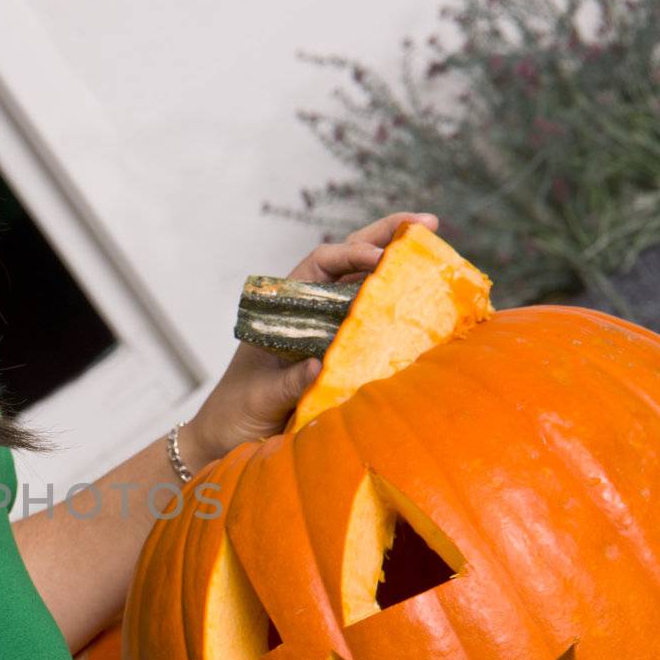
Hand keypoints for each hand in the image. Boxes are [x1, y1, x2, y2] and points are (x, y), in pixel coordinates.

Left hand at [178, 211, 439, 466]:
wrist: (225, 437)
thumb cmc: (236, 411)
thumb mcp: (261, 396)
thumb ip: (289, 382)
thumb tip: (321, 365)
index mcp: (282, 308)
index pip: (320, 264)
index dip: (351, 254)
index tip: (379, 257)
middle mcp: (307, 311)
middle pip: (348, 262)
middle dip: (385, 237)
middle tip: (429, 222)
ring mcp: (324, 330)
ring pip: (363, 287)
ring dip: (396, 266)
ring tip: (434, 246)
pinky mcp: (337, 354)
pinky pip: (369, 325)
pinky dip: (395, 310)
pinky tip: (425, 302)